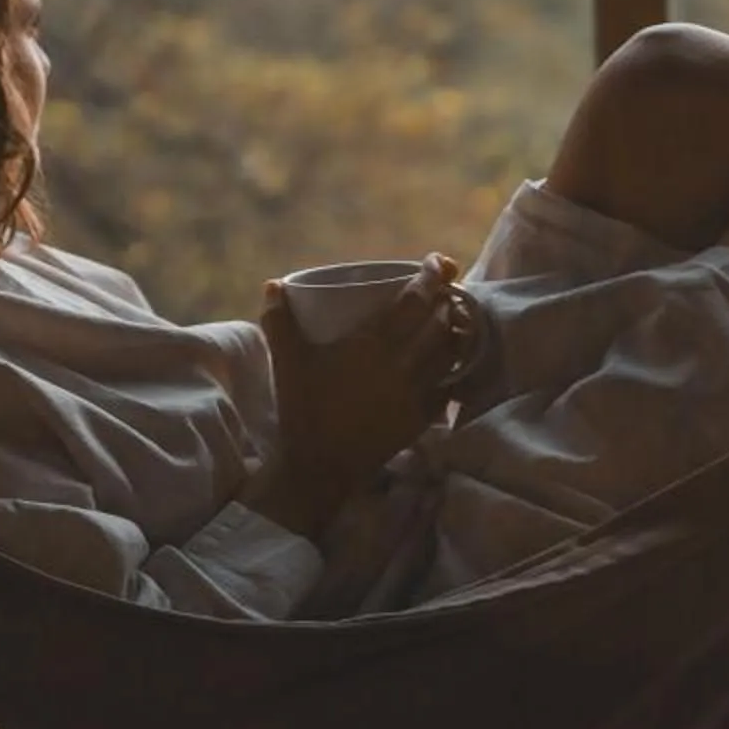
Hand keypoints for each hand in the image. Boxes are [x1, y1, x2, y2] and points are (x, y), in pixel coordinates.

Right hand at [248, 254, 460, 541]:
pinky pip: (448, 387)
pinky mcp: (420, 419)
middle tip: (446, 287)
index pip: (414, 301)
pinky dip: (453, 369)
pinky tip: (447, 362)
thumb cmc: (302, 409)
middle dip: (448, 300)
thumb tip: (273, 284)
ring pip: (450, 354)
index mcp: (372, 345)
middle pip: (441, 324)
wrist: (319, 467)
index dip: (432, 276)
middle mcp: (401, 366)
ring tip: (451, 318)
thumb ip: (279, 321)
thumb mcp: (288, 362)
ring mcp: (415, 394)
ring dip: (455, 332)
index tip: (439, 261)